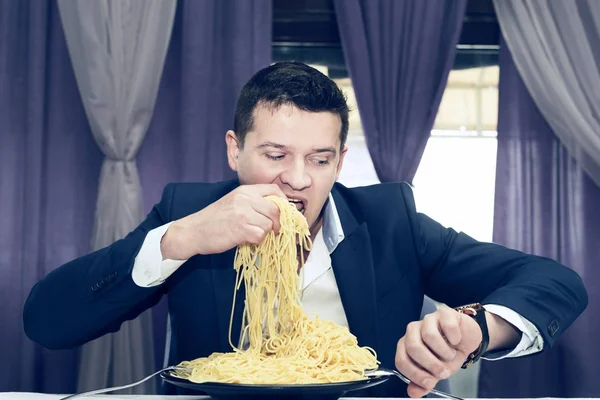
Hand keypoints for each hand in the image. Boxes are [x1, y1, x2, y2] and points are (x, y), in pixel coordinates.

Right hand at [160, 184, 285, 259]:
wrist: (193, 231)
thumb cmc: (214, 219)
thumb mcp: (233, 202)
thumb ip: (252, 202)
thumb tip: (277, 211)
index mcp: (244, 190)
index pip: (274, 189)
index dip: (284, 202)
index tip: (284, 213)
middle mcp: (245, 199)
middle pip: (276, 209)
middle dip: (278, 223)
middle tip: (274, 231)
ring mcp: (243, 213)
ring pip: (269, 224)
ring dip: (265, 233)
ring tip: (253, 235)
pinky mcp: (241, 229)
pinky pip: (261, 236)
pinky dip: (257, 241)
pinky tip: (247, 240)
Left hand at [395, 308, 481, 397]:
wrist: (467, 340)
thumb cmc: (448, 354)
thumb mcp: (437, 373)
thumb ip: (424, 383)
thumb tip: (412, 393)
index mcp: (407, 346)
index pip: (401, 360)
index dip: (415, 374)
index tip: (430, 382)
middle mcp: (414, 331)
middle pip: (413, 347)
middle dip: (430, 363)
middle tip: (443, 371)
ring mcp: (428, 320)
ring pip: (429, 336)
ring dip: (444, 351)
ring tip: (451, 355)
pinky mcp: (444, 313)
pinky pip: (447, 325)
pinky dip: (455, 337)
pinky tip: (457, 340)